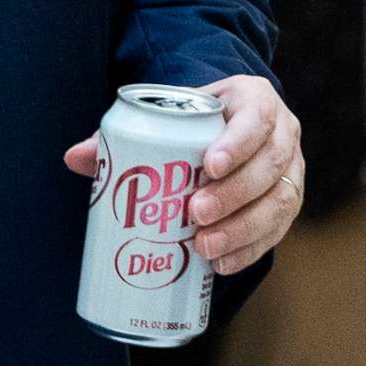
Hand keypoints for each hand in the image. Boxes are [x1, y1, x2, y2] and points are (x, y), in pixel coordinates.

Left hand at [62, 75, 302, 275]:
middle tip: (194, 213)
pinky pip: (277, 230)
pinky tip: (222, 264)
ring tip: (204, 247)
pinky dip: (250, 249)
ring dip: (242, 228)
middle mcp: (283, 133)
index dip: (237, 143)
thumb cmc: (194, 121)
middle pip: (268, 165)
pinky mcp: (288, 203)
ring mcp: (292, 170)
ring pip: (279, 201)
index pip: (255, 118)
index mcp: (255, 100)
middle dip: (233, 194)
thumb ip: (124, 133)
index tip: (207, 166)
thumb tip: (74, 158)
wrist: (230, 125)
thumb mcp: (170, 115)